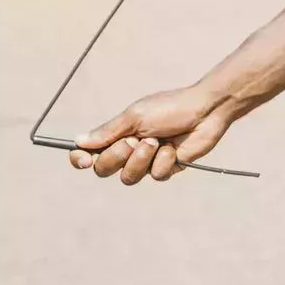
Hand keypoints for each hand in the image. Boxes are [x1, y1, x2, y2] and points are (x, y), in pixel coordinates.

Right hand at [68, 86, 232, 183]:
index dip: (80, 159)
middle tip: (134, 140)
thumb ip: (108, 131)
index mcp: (118, 133)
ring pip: (128, 177)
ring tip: (156, 142)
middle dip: (117, 156)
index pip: (89, 152)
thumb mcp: (136, 116)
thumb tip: (79, 141)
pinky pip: (155, 176)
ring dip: (140, 160)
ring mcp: (147, 160)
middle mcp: (129, 149)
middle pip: (104, 169)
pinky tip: (174, 148)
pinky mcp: (166, 168)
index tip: (84, 160)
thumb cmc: (171, 107)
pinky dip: (163, 161)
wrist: (206, 111)